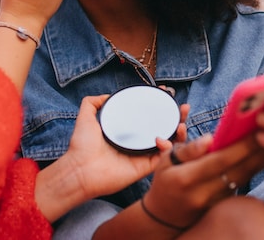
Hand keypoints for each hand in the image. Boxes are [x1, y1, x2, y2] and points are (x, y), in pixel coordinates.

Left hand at [60, 96, 189, 199]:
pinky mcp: (145, 168)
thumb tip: (107, 95)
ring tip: (182, 123)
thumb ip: (92, 103)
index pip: (149, 116)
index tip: (168, 94)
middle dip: (178, 117)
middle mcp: (137, 142)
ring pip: (170, 143)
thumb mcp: (86, 117)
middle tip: (183, 108)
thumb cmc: (81, 146)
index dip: (161, 106)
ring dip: (180, 132)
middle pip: (164, 128)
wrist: (79, 169)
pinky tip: (163, 139)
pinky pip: (164, 158)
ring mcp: (143, 155)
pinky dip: (169, 149)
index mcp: (128, 131)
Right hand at [140, 133, 263, 228]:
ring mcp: (215, 202)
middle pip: (238, 171)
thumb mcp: (166, 161)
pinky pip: (242, 184)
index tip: (257, 131)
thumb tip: (209, 138)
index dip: (240, 147)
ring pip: (244, 179)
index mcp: (187, 179)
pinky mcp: (223, 204)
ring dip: (262, 161)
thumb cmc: (166, 181)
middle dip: (259, 152)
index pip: (219, 161)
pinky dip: (255, 169)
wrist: (165, 217)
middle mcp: (203, 193)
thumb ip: (188, 149)